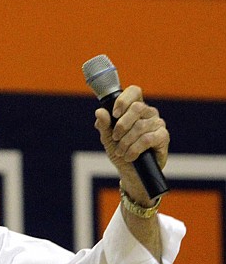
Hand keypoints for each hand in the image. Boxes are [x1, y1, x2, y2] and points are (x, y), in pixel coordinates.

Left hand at [94, 85, 168, 203]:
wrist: (130, 172)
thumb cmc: (120, 152)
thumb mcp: (108, 139)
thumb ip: (104, 125)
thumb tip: (100, 112)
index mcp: (134, 109)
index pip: (134, 92)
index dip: (124, 100)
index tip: (114, 114)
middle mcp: (148, 112)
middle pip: (137, 107)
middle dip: (122, 125)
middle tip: (115, 138)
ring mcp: (157, 124)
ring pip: (140, 126)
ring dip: (126, 141)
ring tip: (120, 152)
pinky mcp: (163, 137)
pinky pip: (148, 138)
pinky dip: (135, 149)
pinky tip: (129, 156)